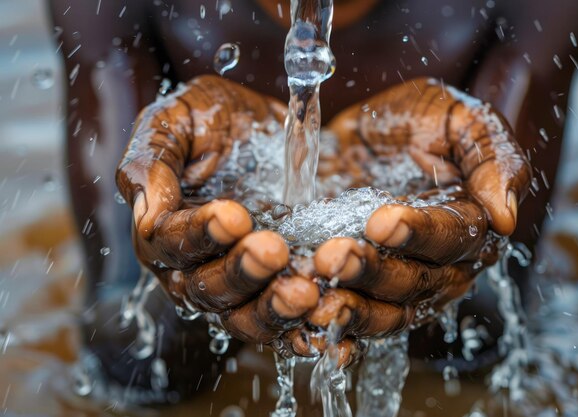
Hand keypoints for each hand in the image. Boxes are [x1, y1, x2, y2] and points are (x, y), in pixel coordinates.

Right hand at [116, 75, 319, 343]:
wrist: (269, 126)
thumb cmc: (214, 118)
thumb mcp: (178, 120)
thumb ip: (152, 159)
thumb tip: (145, 214)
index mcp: (164, 230)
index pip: (170, 243)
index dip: (200, 233)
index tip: (234, 215)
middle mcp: (195, 268)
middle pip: (207, 289)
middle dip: (240, 272)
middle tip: (273, 250)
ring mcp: (239, 285)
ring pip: (246, 316)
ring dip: (273, 310)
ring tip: (304, 293)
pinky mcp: (277, 289)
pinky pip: (286, 323)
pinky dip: (304, 329)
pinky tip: (326, 325)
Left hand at [281, 78, 530, 358]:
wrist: (363, 131)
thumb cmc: (418, 119)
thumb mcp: (458, 118)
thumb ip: (492, 156)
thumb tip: (506, 217)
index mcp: (471, 225)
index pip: (454, 239)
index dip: (420, 233)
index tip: (382, 221)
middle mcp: (442, 265)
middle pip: (416, 283)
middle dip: (375, 271)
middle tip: (333, 255)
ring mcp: (402, 284)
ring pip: (386, 312)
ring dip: (352, 307)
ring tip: (317, 294)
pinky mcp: (365, 292)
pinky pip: (355, 322)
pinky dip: (335, 330)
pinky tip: (310, 326)